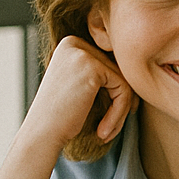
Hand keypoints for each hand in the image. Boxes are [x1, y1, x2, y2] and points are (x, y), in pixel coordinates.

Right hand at [21, 35, 138, 152]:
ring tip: (106, 132)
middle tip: (110, 129)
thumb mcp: (80, 86)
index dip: (116, 93)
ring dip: (121, 110)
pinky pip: (123, 89)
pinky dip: (118, 113)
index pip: (108, 64)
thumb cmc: (61, 117)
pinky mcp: (92, 67)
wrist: (41, 135)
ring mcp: (82, 52)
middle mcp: (74, 43)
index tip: (113, 117)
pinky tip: (103, 131)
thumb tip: (136, 68)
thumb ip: (101, 73)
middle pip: (117, 70)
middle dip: (121, 103)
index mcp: (70, 44)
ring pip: (123, 80)